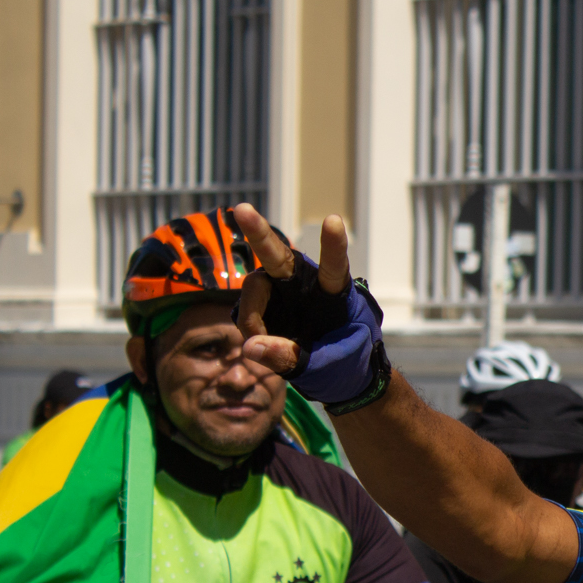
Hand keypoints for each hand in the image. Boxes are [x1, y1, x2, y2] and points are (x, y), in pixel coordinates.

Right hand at [228, 205, 384, 404]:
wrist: (335, 373)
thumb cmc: (341, 364)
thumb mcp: (323, 367)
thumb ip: (290, 357)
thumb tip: (249, 346)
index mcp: (334, 294)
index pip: (334, 268)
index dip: (333, 246)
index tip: (333, 220)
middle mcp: (306, 284)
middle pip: (279, 256)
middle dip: (259, 232)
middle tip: (241, 210)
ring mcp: (282, 290)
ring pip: (255, 287)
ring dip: (252, 317)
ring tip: (261, 344)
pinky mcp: (265, 302)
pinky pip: (247, 310)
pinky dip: (250, 328)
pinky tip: (260, 343)